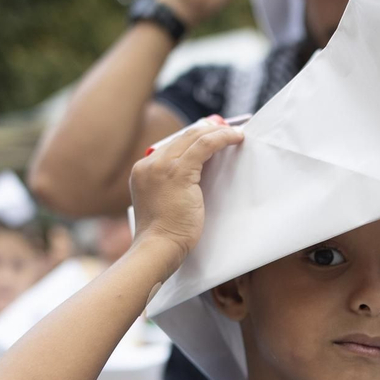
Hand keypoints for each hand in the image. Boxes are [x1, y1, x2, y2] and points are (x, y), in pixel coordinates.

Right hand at [129, 120, 244, 268]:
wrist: (157, 249)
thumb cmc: (164, 236)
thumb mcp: (163, 204)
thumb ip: (172, 186)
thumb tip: (198, 174)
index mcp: (142, 171)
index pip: (172, 146)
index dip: (194, 138)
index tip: (213, 137)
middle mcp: (149, 164)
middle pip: (183, 137)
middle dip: (208, 131)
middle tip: (228, 132)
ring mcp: (161, 166)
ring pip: (194, 136)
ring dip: (218, 132)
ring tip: (236, 134)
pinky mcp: (177, 172)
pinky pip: (204, 145)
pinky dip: (222, 138)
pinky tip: (236, 138)